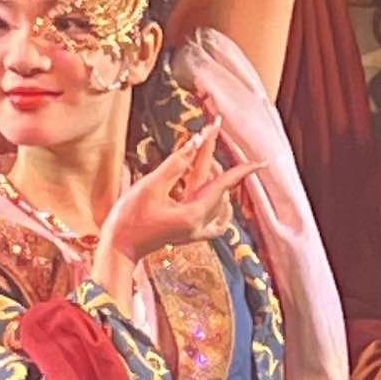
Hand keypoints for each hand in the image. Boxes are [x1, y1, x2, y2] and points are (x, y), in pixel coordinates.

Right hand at [94, 120, 244, 283]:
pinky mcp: (190, 234)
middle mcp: (199, 226)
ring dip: (214, 179)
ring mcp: (196, 232)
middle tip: (211, 132)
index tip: (261, 162)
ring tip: (202, 157)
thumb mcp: (150, 186)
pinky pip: (216, 221)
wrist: (119, 246)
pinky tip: (217, 198)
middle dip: (213, 160)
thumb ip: (175, 164)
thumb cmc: (129, 218)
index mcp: (193, 214)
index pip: (224, 185)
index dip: (242, 169)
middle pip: (218, 189)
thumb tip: (194, 144)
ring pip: (218, 202)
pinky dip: (218, 205)